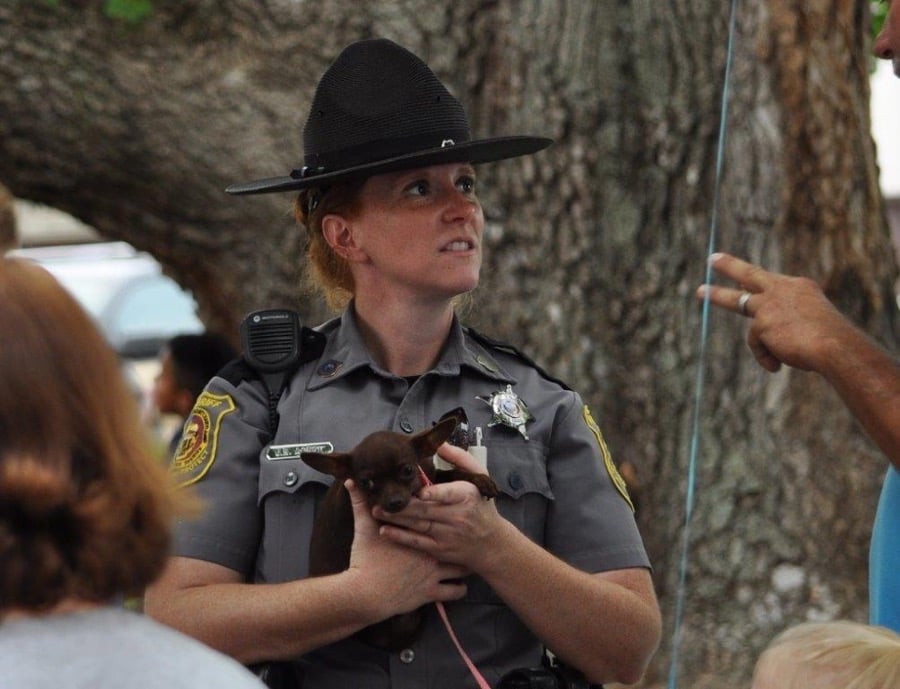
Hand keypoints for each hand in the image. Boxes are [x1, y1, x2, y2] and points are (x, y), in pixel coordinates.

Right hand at [345, 479, 467, 617]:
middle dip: (462, 540)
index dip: (450, 516)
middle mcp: (430, 553)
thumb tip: (350, 481)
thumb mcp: (362, 528)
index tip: (455, 514)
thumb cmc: (365, 559)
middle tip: (466, 537)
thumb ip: (359, 503)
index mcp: (418, 535)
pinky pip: (456, 592)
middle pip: (456, 543)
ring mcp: (433, 574)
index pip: (441, 521)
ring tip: (466, 561)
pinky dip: (460, 589)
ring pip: (462, 569)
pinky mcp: (432, 593)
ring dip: (465, 566)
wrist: (365, 593)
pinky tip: (460, 585)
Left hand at [375, 444, 509, 571]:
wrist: (492, 543)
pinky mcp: (440, 549)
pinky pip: (417, 543)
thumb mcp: (479, 477)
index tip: (420, 492)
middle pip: (427, 510)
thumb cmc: (481, 504)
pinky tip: (385, 531)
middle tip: (382, 498)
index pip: (449, 494)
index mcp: (466, 496)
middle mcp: (457, 517)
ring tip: (377, 510)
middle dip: (404, 505)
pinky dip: (401, 537)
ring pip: (419, 526)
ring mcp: (448, 535)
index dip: (434, 494)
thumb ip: (459, 458)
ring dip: (397, 519)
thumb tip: (439, 443)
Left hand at [696, 252, 857, 372]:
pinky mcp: (760, 322)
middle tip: (712, 259)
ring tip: (700, 291)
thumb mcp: (814, 324)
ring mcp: (769, 305)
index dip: (757, 280)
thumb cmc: (832, 342)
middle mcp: (783, 290)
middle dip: (730, 265)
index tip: (742, 275)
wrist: (835, 346)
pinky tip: (777, 365)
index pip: (771, 282)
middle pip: (750, 274)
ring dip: (717, 294)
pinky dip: (767, 356)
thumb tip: (765, 330)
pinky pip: (757, 344)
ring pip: (737, 300)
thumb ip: (792, 321)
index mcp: (800, 288)